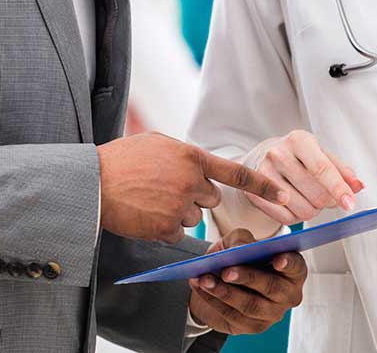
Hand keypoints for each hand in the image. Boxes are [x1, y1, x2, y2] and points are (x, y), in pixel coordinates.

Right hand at [97, 133, 287, 242]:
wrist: (93, 182)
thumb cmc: (121, 159)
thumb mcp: (157, 143)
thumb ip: (184, 155)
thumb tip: (199, 165)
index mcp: (191, 157)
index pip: (236, 173)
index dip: (263, 186)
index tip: (284, 195)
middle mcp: (190, 182)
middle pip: (211, 198)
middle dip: (195, 196)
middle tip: (166, 189)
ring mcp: (179, 206)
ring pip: (193, 217)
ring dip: (177, 212)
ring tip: (149, 200)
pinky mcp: (166, 228)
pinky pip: (177, 233)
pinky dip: (164, 228)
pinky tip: (145, 215)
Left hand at [189, 229, 307, 334]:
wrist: (221, 282)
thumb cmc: (238, 258)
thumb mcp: (237, 242)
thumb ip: (241, 240)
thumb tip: (241, 248)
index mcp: (292, 270)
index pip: (296, 267)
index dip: (289, 263)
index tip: (277, 259)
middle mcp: (288, 294)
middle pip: (272, 287)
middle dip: (248, 277)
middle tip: (226, 271)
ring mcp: (272, 314)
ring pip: (250, 305)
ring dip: (224, 292)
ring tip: (205, 279)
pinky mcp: (254, 327)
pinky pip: (232, 315)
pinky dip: (214, 300)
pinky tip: (201, 288)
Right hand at [247, 130, 364, 223]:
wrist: (264, 158)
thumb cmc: (299, 157)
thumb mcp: (322, 155)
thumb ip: (342, 171)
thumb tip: (358, 186)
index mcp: (299, 140)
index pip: (322, 169)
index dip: (339, 189)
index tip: (350, 204)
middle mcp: (278, 154)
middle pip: (316, 194)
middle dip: (327, 202)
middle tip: (324, 196)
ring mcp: (263, 174)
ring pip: (303, 210)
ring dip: (313, 211)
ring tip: (307, 198)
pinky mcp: (254, 193)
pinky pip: (286, 218)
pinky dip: (296, 217)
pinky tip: (294, 204)